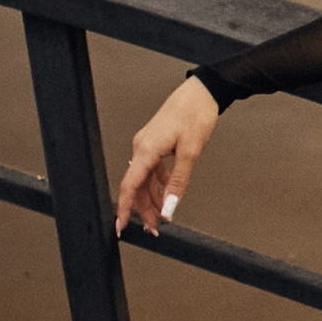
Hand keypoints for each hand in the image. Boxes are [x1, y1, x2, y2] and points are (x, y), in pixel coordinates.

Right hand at [114, 77, 220, 237]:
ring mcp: (147, 144)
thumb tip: (169, 207)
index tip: (120, 227)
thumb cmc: (195, 114)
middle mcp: (142, 147)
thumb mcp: (190, 152)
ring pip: (144, 179)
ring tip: (162, 217)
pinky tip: (167, 193)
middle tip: (154, 229)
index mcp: (146, 149)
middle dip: (144, 210)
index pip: (129, 186)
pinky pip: (152, 169)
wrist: (201, 92)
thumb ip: (178, 182)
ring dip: (152, 199)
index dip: (123, 209)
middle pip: (136, 187)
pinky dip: (158, 183)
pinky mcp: (155, 142)